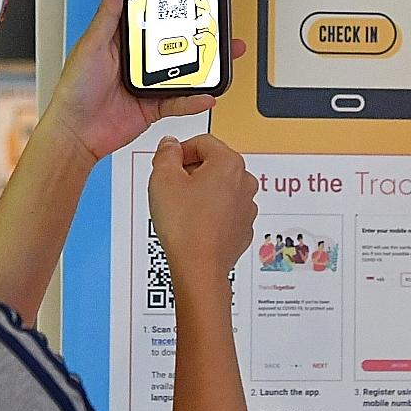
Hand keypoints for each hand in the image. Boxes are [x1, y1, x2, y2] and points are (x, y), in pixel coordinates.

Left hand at [45, 0, 243, 166]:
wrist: (75, 134)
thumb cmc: (74, 91)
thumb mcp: (91, 46)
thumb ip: (107, 17)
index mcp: (123, 42)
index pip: (152, 20)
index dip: (171, 9)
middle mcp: (138, 61)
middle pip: (175, 45)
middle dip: (199, 38)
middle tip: (219, 29)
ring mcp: (148, 84)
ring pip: (184, 72)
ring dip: (205, 68)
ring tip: (224, 59)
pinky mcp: (154, 106)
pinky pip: (179, 101)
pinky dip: (194, 100)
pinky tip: (206, 95)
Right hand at [148, 134, 258, 288]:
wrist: (199, 268)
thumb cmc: (185, 226)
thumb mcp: (162, 179)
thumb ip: (166, 153)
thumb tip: (171, 145)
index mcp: (228, 163)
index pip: (202, 142)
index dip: (179, 151)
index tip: (168, 162)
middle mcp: (244, 182)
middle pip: (214, 163)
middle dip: (191, 171)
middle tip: (171, 186)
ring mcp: (247, 206)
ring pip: (220, 188)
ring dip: (201, 192)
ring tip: (181, 208)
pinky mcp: (243, 228)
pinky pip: (225, 210)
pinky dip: (210, 212)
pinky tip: (193, 223)